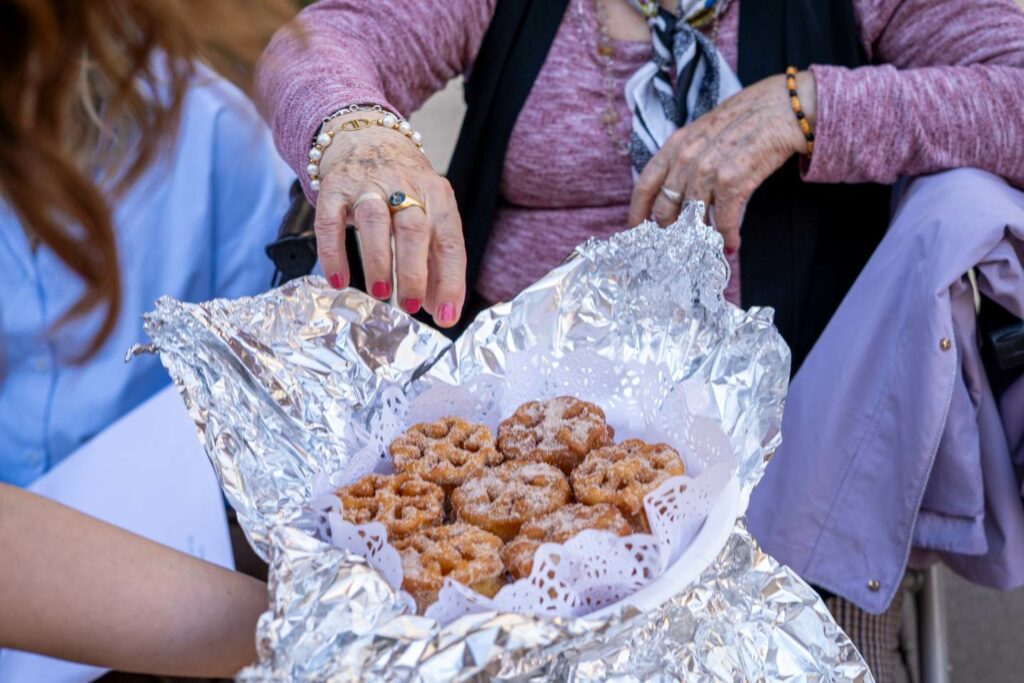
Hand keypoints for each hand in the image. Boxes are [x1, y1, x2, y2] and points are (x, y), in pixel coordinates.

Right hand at [314, 112, 465, 327]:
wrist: (366, 136)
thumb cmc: (404, 187)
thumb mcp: (429, 214)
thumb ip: (435, 261)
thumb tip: (439, 308)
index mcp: (437, 195)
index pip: (449, 241)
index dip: (450, 281)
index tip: (447, 316)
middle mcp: (405, 187)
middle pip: (414, 230)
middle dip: (414, 272)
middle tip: (411, 306)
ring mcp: (367, 185)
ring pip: (375, 222)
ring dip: (378, 261)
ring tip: (380, 294)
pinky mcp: (334, 188)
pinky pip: (330, 222)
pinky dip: (333, 253)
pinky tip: (338, 280)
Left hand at [628, 71, 815, 251]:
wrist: (784, 107)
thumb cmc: (747, 117)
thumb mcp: (704, 130)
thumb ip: (686, 156)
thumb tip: (677, 188)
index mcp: (676, 144)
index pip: (645, 184)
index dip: (637, 212)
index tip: (635, 229)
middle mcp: (687, 158)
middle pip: (665, 208)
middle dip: (669, 231)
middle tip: (677, 245)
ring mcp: (708, 171)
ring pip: (692, 219)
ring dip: (699, 239)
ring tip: (705, 249)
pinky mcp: (733, 182)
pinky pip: (723, 222)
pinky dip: (727, 238)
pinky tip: (731, 245)